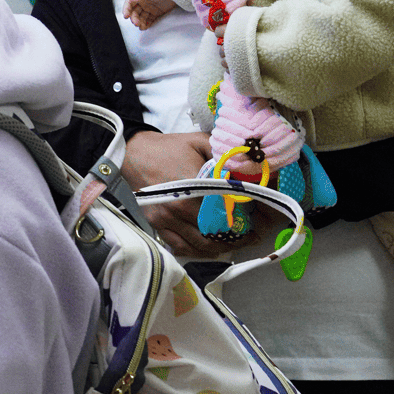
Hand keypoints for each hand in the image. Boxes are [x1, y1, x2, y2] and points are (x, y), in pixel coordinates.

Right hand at [123, 0, 175, 30]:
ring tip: (141, 27)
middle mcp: (143, 3)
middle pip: (135, 12)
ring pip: (141, 18)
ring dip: (140, 23)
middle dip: (134, 18)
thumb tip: (129, 0)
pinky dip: (146, 24)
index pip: (129, 4)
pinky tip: (145, 27)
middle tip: (136, 23)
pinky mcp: (156, 13)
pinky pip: (149, 20)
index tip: (126, 16)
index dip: (126, 10)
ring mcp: (149, 8)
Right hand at [123, 131, 259, 257]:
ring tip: (235, 242)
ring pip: (201, 245)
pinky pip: (181, 247)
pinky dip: (198, 251)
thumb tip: (254, 165)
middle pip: (216, 233)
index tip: (259, 221)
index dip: (246, 220)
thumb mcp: (201, 142)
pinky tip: (210, 247)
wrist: (135, 153)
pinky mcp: (158, 225)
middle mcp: (179, 207)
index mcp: (192, 185)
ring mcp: (167, 219)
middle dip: (237, 237)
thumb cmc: (169, 148)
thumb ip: (226, 154)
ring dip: (221, 247)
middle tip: (251, 235)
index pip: (227, 211)